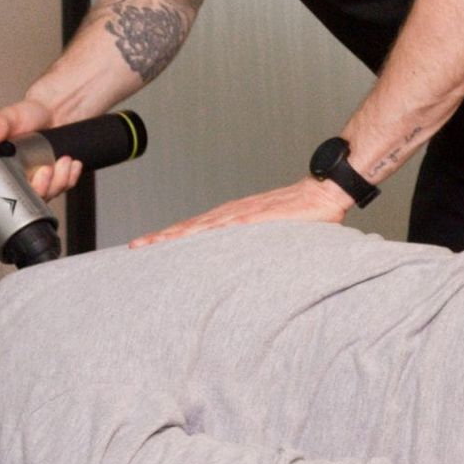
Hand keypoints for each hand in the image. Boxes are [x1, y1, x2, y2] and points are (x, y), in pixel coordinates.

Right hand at [0, 96, 83, 239]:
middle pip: (20, 206)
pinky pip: (63, 187)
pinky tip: (70, 163)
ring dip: (57, 183)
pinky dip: (69, 177)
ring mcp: (34, 183)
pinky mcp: (53, 180)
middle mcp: (13, 182)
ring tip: (61, 162)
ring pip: (45, 198)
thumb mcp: (9, 116)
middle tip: (43, 173)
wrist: (52, 110)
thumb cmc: (25, 116)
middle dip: (37, 193)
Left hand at [132, 177, 350, 247]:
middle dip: (162, 237)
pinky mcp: (259, 216)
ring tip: (151, 244)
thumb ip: (261, 250)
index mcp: (236, 218)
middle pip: (191, 227)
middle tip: (136, 247)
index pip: (197, 230)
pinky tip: (189, 238)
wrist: (327, 191)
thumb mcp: (277, 235)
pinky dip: (205, 231)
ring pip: (201, 226)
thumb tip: (252, 272)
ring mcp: (245, 213)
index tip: (148, 247)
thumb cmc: (306, 213)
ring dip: (174, 235)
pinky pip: (227, 226)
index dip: (171, 238)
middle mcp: (234, 213)